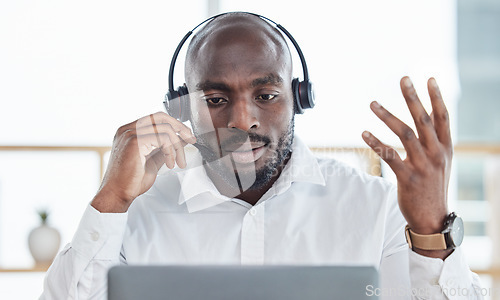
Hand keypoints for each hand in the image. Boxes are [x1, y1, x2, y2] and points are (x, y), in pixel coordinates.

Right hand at [91, 112, 195, 212]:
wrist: (117, 194)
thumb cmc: (131, 181)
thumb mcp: (153, 160)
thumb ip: (164, 148)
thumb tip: (180, 140)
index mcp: (130, 131)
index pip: (155, 118)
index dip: (174, 124)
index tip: (186, 135)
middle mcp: (128, 129)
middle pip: (161, 117)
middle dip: (180, 128)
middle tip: (191, 140)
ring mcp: (130, 133)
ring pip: (165, 129)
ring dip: (177, 147)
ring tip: (178, 162)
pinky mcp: (135, 141)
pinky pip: (163, 139)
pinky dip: (171, 152)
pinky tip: (169, 164)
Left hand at [362, 77, 452, 254]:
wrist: (432, 217)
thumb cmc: (433, 185)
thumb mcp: (442, 161)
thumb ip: (436, 139)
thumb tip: (429, 115)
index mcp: (445, 147)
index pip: (442, 117)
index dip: (436, 97)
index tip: (429, 78)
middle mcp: (436, 153)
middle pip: (423, 119)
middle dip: (413, 97)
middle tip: (403, 79)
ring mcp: (422, 166)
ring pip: (404, 134)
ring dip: (387, 116)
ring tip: (373, 103)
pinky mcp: (407, 177)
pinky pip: (390, 156)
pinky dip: (376, 143)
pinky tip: (364, 133)